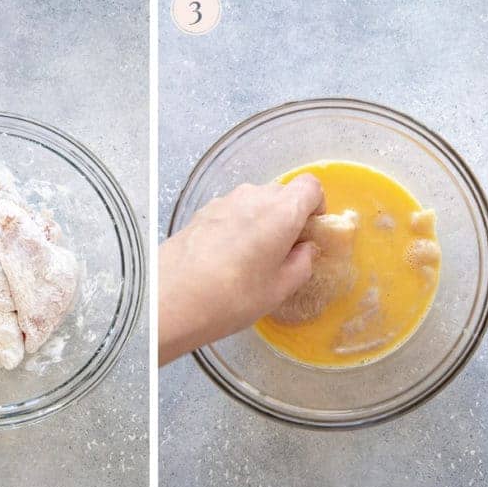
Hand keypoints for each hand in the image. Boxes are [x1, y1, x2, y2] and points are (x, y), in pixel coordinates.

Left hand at [158, 175, 324, 364]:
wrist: (170, 300)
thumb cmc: (232, 297)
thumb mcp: (280, 289)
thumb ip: (302, 263)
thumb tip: (305, 249)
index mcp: (281, 211)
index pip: (311, 186)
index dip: (316, 205)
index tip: (311, 229)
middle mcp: (254, 196)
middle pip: (282, 193)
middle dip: (289, 217)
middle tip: (285, 251)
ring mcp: (225, 201)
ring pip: (255, 202)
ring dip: (262, 222)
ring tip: (253, 259)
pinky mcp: (203, 212)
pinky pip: (232, 212)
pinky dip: (238, 226)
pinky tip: (227, 258)